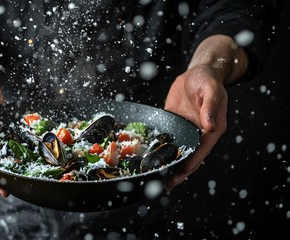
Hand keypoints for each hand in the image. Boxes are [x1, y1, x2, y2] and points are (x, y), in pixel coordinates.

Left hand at [163, 34, 248, 189]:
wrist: (198, 72)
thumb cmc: (207, 79)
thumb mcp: (210, 89)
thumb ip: (210, 106)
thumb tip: (210, 126)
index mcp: (212, 128)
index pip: (201, 151)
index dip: (191, 163)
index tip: (181, 174)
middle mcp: (200, 132)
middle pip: (190, 156)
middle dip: (179, 170)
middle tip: (166, 184)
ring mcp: (187, 130)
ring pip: (178, 151)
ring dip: (170, 163)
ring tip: (157, 177)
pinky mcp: (175, 124)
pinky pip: (169, 139)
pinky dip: (162, 149)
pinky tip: (152, 157)